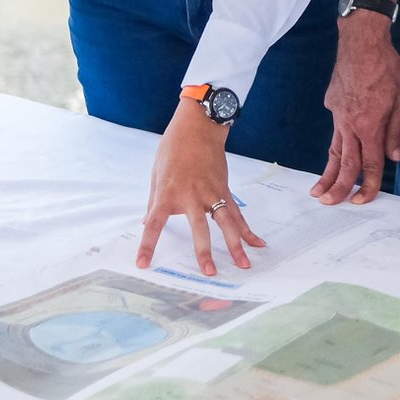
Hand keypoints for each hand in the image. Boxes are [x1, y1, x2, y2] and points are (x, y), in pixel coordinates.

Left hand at [136, 100, 264, 274]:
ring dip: (235, 245)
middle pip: (199, 227)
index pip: (154, 224)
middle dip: (204, 250)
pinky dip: (247, 230)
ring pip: (226, 222)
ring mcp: (211, 193)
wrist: (198, 127)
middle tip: (209, 272)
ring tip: (243, 265)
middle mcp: (191, 195)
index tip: (143, 264)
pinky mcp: (224, 190)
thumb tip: (145, 222)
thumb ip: (154, 201)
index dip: (148, 245)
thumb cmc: (173, 149)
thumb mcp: (157, 174)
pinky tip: (256, 244)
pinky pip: (237, 214)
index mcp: (168, 193)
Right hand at [310, 16, 399, 205]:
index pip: (369, 164)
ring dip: (327, 172)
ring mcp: (337, 114)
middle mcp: (350, 124)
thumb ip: (395, 131)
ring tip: (318, 190)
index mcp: (369, 126)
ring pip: (334, 149)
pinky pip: (336, 127)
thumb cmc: (385, 68)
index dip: (368, 185)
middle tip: (329, 204)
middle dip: (338, 187)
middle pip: (345, 163)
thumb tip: (394, 156)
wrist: (361, 42)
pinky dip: (336, 140)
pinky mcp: (332, 103)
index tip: (362, 200)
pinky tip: (337, 146)